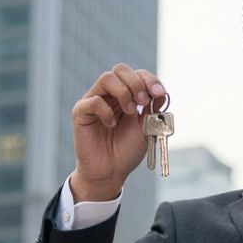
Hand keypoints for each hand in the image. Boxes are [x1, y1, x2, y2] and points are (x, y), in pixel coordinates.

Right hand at [70, 64, 166, 200]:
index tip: (159, 93)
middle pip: (121, 69)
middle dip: (136, 83)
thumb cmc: (127, 150)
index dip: (150, 80)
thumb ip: (153, 110)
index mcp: (127, 95)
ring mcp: (94, 100)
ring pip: (107, 78)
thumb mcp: (146, 128)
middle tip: (142, 102)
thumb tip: (161, 93)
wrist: (111, 172)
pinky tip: (111, 125)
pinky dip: (106, 111)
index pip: (137, 74)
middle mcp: (110, 94)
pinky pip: (93, 101)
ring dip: (123, 92)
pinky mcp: (81, 112)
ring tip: (129, 112)